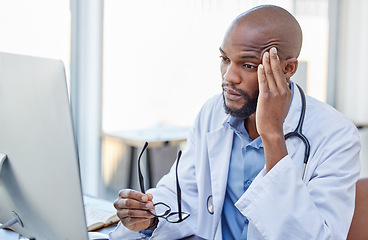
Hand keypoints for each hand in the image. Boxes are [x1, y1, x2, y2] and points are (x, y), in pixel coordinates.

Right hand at [113, 189, 155, 231]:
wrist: (139, 217)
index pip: (129, 193)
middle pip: (128, 203)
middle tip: (150, 205)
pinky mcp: (124, 222)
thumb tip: (149, 197)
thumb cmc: (139, 204)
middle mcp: (119, 203)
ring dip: (143, 212)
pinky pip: (133, 220)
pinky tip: (147, 217)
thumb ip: (147, 197)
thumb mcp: (144, 199)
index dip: (138, 195)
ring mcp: (120, 213)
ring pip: (131, 212)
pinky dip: (142, 218)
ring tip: (151, 212)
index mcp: (122, 194)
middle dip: (140, 204)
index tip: (146, 198)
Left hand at [256, 47, 290, 170]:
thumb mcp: (282, 105)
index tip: (277, 55)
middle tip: (272, 48)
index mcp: (287, 92)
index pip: (283, 74)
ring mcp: (275, 93)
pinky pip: (263, 81)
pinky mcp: (266, 97)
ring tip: (265, 53)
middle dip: (275, 58)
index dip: (279, 63)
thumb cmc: (275, 118)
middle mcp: (283, 91)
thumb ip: (281, 95)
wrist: (272, 129)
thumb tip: (279, 88)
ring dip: (268, 62)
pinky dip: (262, 72)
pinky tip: (260, 65)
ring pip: (271, 74)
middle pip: (278, 71)